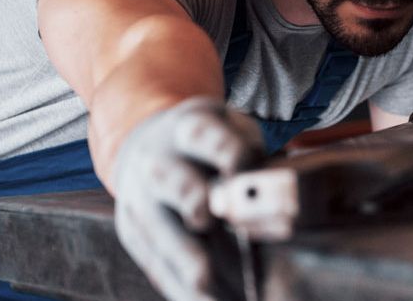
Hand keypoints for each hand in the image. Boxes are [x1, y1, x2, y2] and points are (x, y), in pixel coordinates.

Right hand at [112, 96, 262, 300]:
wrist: (151, 148)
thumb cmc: (211, 146)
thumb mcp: (233, 134)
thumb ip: (253, 160)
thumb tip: (280, 197)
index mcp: (187, 128)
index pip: (201, 133)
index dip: (225, 149)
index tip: (244, 167)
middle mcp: (156, 160)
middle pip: (169, 180)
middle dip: (192, 201)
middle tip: (211, 221)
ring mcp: (139, 197)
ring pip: (157, 230)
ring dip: (186, 259)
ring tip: (210, 286)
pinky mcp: (131, 230)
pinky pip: (153, 262)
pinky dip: (179, 287)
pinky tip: (206, 300)